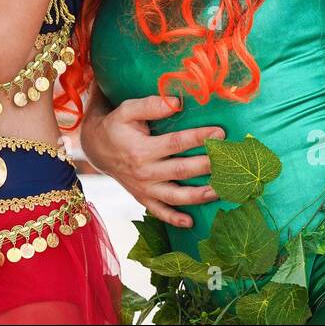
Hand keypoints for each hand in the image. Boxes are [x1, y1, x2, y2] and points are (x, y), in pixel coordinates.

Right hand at [81, 94, 223, 227]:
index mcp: (141, 149)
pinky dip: (174, 219)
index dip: (199, 137)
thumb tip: (177, 103)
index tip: (220, 132)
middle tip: (228, 160)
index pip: (176, 143)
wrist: (96, 149)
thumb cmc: (116, 126)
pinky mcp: (143, 198)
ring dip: (199, 195)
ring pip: (175, 196)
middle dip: (206, 165)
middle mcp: (144, 172)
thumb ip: (150, 105)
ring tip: (220, 191)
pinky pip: (159, 212)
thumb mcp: (127, 110)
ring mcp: (144, 188)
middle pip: (181, 170)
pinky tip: (191, 222)